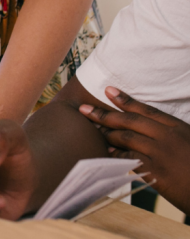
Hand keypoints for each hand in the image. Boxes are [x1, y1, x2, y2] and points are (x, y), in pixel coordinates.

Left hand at [79, 86, 189, 214]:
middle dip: (104, 114)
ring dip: (107, 134)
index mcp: (178, 128)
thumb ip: (170, 132)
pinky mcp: (156, 173)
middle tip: (84, 109)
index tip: (108, 90)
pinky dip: (116, 154)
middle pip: (130, 121)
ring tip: (92, 129)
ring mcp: (161, 155)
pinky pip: (129, 159)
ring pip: (126, 138)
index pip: (147, 110)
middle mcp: (168, 138)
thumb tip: (147, 125)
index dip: (125, 100)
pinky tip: (106, 152)